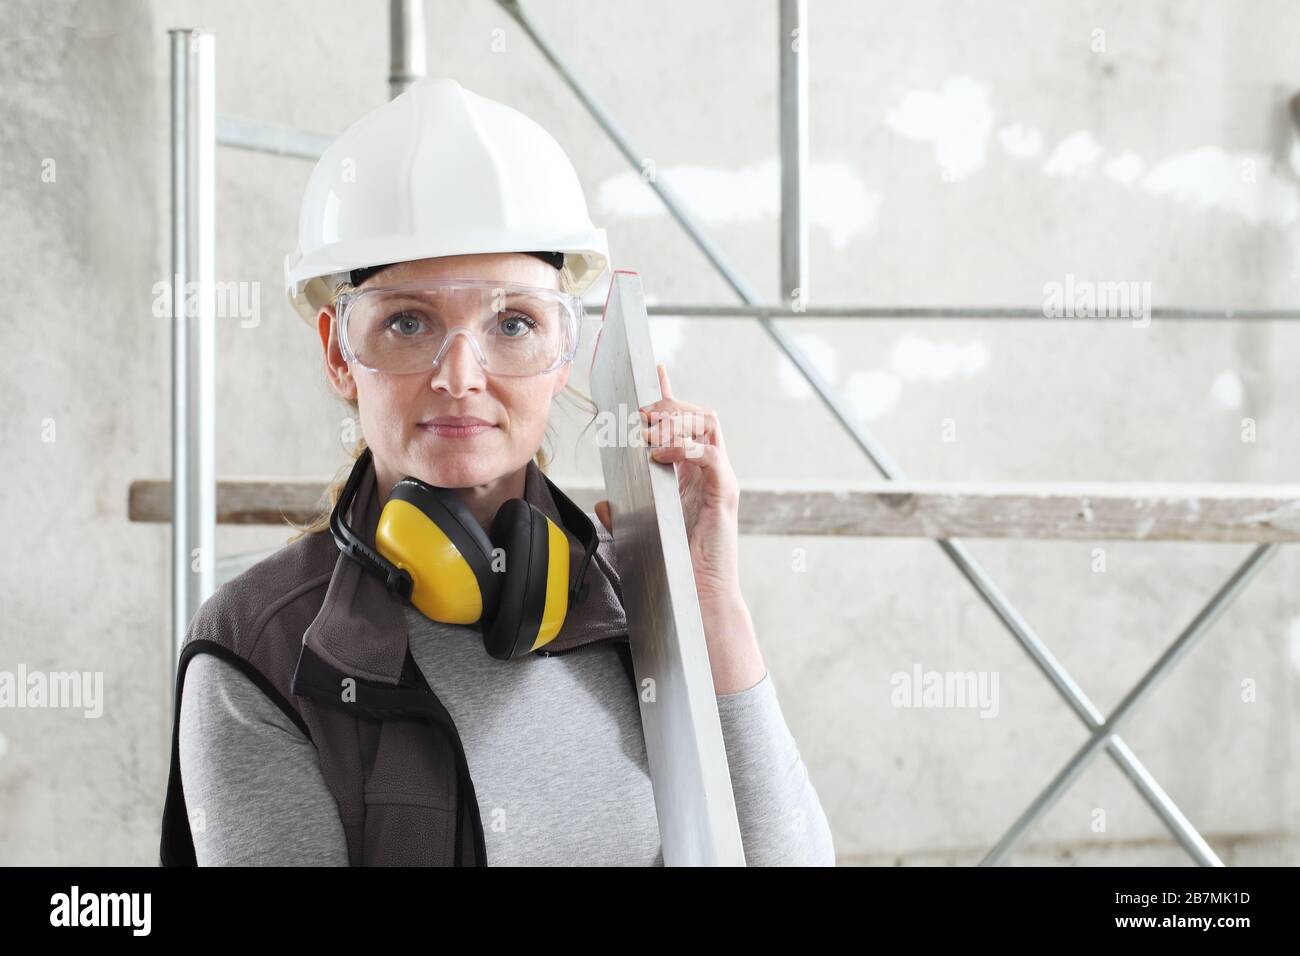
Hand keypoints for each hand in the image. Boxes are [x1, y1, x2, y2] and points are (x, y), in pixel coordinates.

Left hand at [595, 363, 740, 600]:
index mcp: (691, 475)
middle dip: (667, 406)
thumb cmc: (673, 568)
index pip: (683, 423)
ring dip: (675, 422)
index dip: (668, 396)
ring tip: (647, 433)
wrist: (697, 600)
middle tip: (640, 415)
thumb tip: (604, 503)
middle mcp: (709, 471)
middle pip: (698, 414)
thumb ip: (624, 516)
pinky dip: (685, 447)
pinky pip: (711, 456)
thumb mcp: (639, 535)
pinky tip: (659, 454)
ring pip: (708, 425)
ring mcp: (720, 481)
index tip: (653, 371)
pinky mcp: (724, 496)